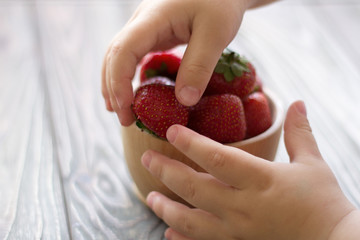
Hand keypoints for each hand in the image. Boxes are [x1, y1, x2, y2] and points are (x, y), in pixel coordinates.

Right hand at [101, 0, 247, 125]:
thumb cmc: (221, 1)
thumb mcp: (216, 32)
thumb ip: (199, 65)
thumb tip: (183, 102)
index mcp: (153, 17)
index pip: (123, 49)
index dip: (119, 81)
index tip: (127, 109)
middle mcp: (142, 21)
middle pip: (114, 55)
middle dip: (114, 88)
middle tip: (125, 119)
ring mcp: (145, 27)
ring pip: (119, 56)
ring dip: (116, 83)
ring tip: (121, 111)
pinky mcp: (153, 33)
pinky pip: (133, 55)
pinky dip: (128, 76)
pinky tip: (134, 92)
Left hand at [141, 101, 357, 239]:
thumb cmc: (324, 202)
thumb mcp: (313, 164)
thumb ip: (299, 133)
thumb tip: (296, 103)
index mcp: (263, 180)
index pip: (219, 159)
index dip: (192, 144)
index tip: (171, 131)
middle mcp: (246, 207)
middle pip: (196, 188)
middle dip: (167, 173)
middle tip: (147, 158)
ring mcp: (240, 231)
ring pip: (194, 222)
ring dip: (167, 209)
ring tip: (150, 197)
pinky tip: (169, 234)